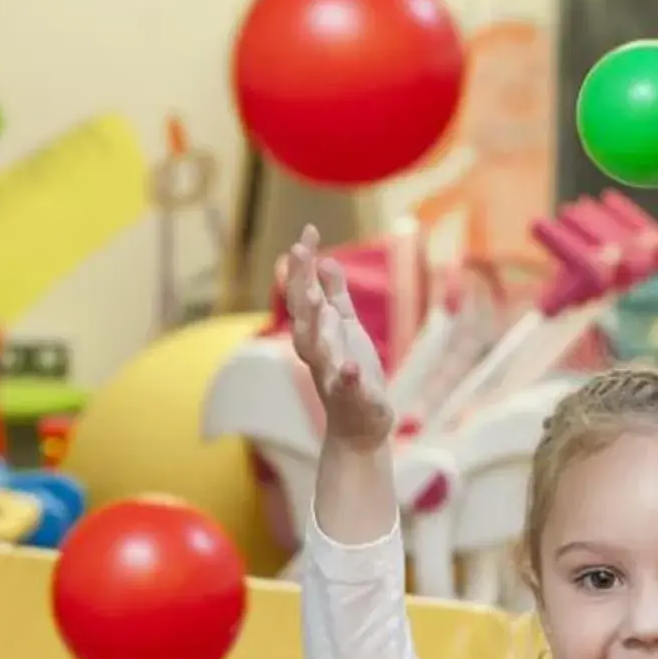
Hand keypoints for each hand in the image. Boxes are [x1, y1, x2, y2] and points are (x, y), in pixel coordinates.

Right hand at [280, 227, 395, 446]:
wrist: (359, 428)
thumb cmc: (351, 375)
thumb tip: (325, 260)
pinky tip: (350, 365)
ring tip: (316, 298)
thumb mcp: (346, 328)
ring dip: (315, 324)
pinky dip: (348, 377)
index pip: (304, 292)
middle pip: (303, 314)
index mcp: (317, 333)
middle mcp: (317, 352)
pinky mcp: (354, 399)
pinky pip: (348, 387)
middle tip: (298, 252)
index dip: (304, 263)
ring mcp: (332, 375)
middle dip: (300, 284)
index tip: (307, 231)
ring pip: (317, 348)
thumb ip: (336, 295)